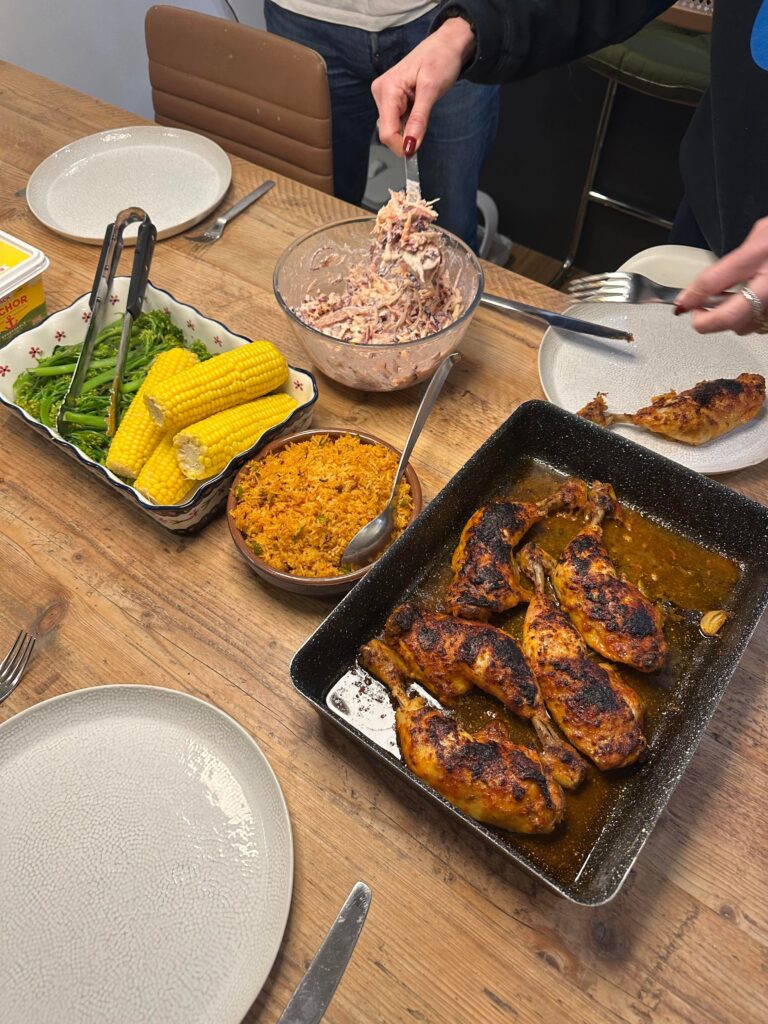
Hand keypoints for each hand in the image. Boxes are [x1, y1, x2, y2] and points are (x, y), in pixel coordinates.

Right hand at [372, 16, 475, 156]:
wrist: (447, 44)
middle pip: (388, 131)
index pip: (387, 132)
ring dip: (408, 127)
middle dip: (406, 134)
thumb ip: (418, 120)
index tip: (416, 150)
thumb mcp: (431, 90)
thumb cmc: (441, 59)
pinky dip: (409, 121)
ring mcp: (385, 95)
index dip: (401, 145)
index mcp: (387, 89)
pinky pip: (397, 120)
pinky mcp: (391, 98)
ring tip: (422, 106)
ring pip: (393, 128)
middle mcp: (381, 92)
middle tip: (424, 119)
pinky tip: (418, 106)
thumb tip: (409, 146)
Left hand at [676, 217, 767, 333]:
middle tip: (699, 313)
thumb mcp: (763, 231)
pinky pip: (761, 324)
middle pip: (729, 318)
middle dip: (708, 320)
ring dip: (731, 320)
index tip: (682, 303)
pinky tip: (753, 302)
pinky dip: (753, 318)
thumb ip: (736, 258)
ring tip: (730, 302)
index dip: (692, 296)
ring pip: (746, 326)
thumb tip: (707, 284)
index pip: (714, 281)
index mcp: (760, 254)